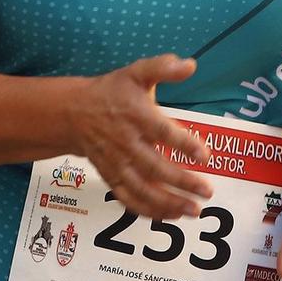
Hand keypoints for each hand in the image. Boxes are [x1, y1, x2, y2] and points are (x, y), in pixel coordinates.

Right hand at [70, 55, 213, 220]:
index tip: (205, 156)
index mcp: (136, 115)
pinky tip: (171, 215)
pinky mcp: (110, 177)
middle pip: (155, 167)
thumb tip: (190, 65)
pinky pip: (129, 199)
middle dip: (182, 182)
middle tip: (207, 191)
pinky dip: (148, 211)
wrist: (74, 112)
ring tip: (193, 210)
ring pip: (142, 189)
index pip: (162, 132)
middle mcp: (126, 142)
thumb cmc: (112, 92)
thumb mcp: (136, 72)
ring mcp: (117, 163)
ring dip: (168, 203)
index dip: (184, 144)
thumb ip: (163, 68)